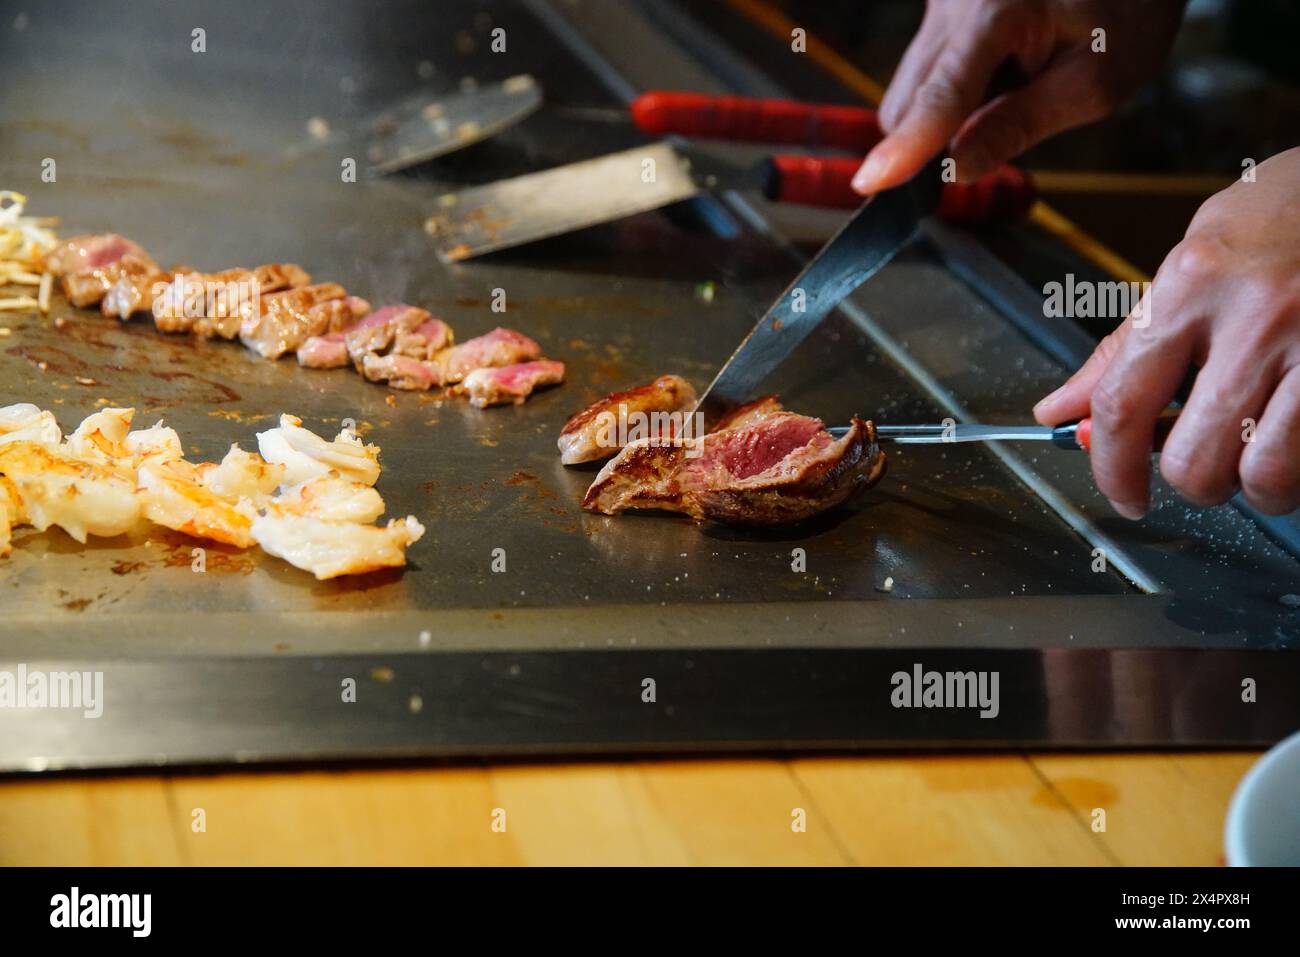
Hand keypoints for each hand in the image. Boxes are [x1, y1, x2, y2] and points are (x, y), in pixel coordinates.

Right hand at [852, 0, 1185, 193]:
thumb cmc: (1128, 6)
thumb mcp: (1099, 78)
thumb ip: (1023, 124)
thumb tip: (959, 169)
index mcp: (998, 12)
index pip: (942, 98)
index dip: (908, 147)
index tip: (873, 183)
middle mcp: (955, 3)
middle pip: (908, 101)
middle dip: (934, 137)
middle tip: (1000, 131)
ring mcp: (942, 2)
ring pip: (911, 88)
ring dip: (947, 113)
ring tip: (1013, 87)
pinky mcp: (939, 6)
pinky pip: (927, 67)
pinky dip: (956, 87)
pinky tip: (1005, 67)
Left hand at [1034, 146, 1299, 516]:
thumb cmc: (1284, 215)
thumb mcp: (1192, 259)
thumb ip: (1126, 345)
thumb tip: (1060, 411)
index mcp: (1192, 284)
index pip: (1122, 404)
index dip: (1110, 467)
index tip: (1120, 493)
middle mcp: (1255, 316)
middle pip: (1194, 459)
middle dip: (1192, 481)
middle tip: (1201, 461)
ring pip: (1266, 474)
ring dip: (1256, 486)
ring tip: (1258, 456)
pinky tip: (1296, 438)